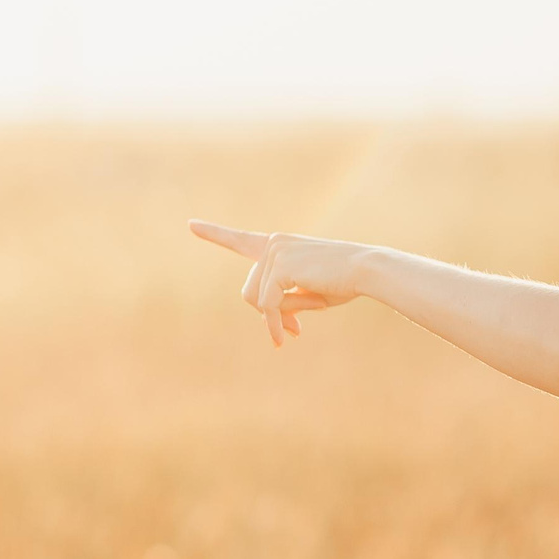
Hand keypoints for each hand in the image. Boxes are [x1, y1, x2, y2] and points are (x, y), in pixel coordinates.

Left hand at [190, 221, 369, 345]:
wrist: (367, 270)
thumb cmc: (344, 282)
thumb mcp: (309, 294)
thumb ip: (284, 301)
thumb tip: (270, 322)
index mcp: (279, 246)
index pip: (241, 240)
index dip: (215, 233)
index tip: (191, 224)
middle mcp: (273, 243)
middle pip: (249, 291)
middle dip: (269, 316)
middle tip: (292, 334)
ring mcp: (275, 252)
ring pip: (257, 301)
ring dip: (279, 319)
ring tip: (300, 327)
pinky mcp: (279, 266)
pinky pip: (268, 305)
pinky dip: (277, 323)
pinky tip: (293, 332)